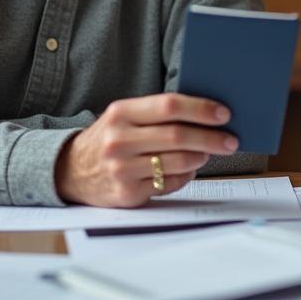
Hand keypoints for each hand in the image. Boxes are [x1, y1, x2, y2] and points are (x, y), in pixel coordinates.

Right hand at [55, 93, 237, 207]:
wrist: (70, 171)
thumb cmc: (108, 139)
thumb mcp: (123, 117)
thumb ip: (157, 113)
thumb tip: (205, 113)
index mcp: (120, 113)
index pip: (169, 105)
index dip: (200, 109)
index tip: (223, 113)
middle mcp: (119, 140)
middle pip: (178, 136)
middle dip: (211, 138)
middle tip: (230, 139)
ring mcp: (122, 169)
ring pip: (178, 162)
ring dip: (201, 157)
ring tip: (208, 152)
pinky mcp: (128, 194)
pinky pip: (170, 184)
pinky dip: (186, 175)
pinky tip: (188, 168)